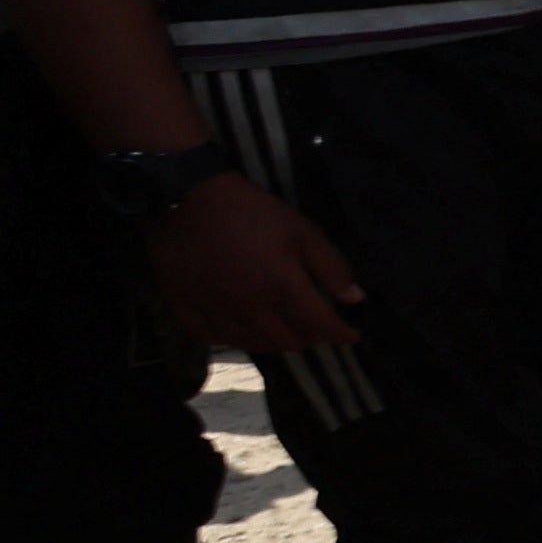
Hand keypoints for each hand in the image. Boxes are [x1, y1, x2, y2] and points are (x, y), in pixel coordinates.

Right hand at [146, 172, 363, 364]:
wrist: (186, 198)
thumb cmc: (251, 212)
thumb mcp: (302, 231)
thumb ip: (331, 268)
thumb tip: (355, 299)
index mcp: (282, 289)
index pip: (320, 325)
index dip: (340, 334)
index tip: (350, 336)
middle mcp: (250, 309)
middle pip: (287, 341)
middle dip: (309, 338)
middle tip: (315, 328)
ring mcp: (215, 312)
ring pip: (253, 344)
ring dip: (274, 342)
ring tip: (283, 330)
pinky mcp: (184, 309)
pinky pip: (212, 339)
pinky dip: (232, 340)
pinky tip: (239, 330)